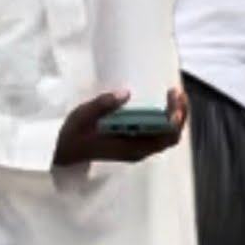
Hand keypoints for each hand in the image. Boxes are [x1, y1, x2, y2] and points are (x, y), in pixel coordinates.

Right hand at [53, 87, 188, 166]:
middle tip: (177, 92)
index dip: (174, 119)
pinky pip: (160, 133)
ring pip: (168, 135)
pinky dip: (166, 118)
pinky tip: (164, 102)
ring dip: (175, 115)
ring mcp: (139, 148)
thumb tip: (126, 93)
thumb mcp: (82, 117)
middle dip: (180, 114)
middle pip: (171, 136)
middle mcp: (139, 151)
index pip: (163, 137)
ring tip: (174, 93)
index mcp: (130, 147)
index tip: (172, 98)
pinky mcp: (136, 142)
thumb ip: (102, 105)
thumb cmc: (74, 136)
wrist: (64, 153)